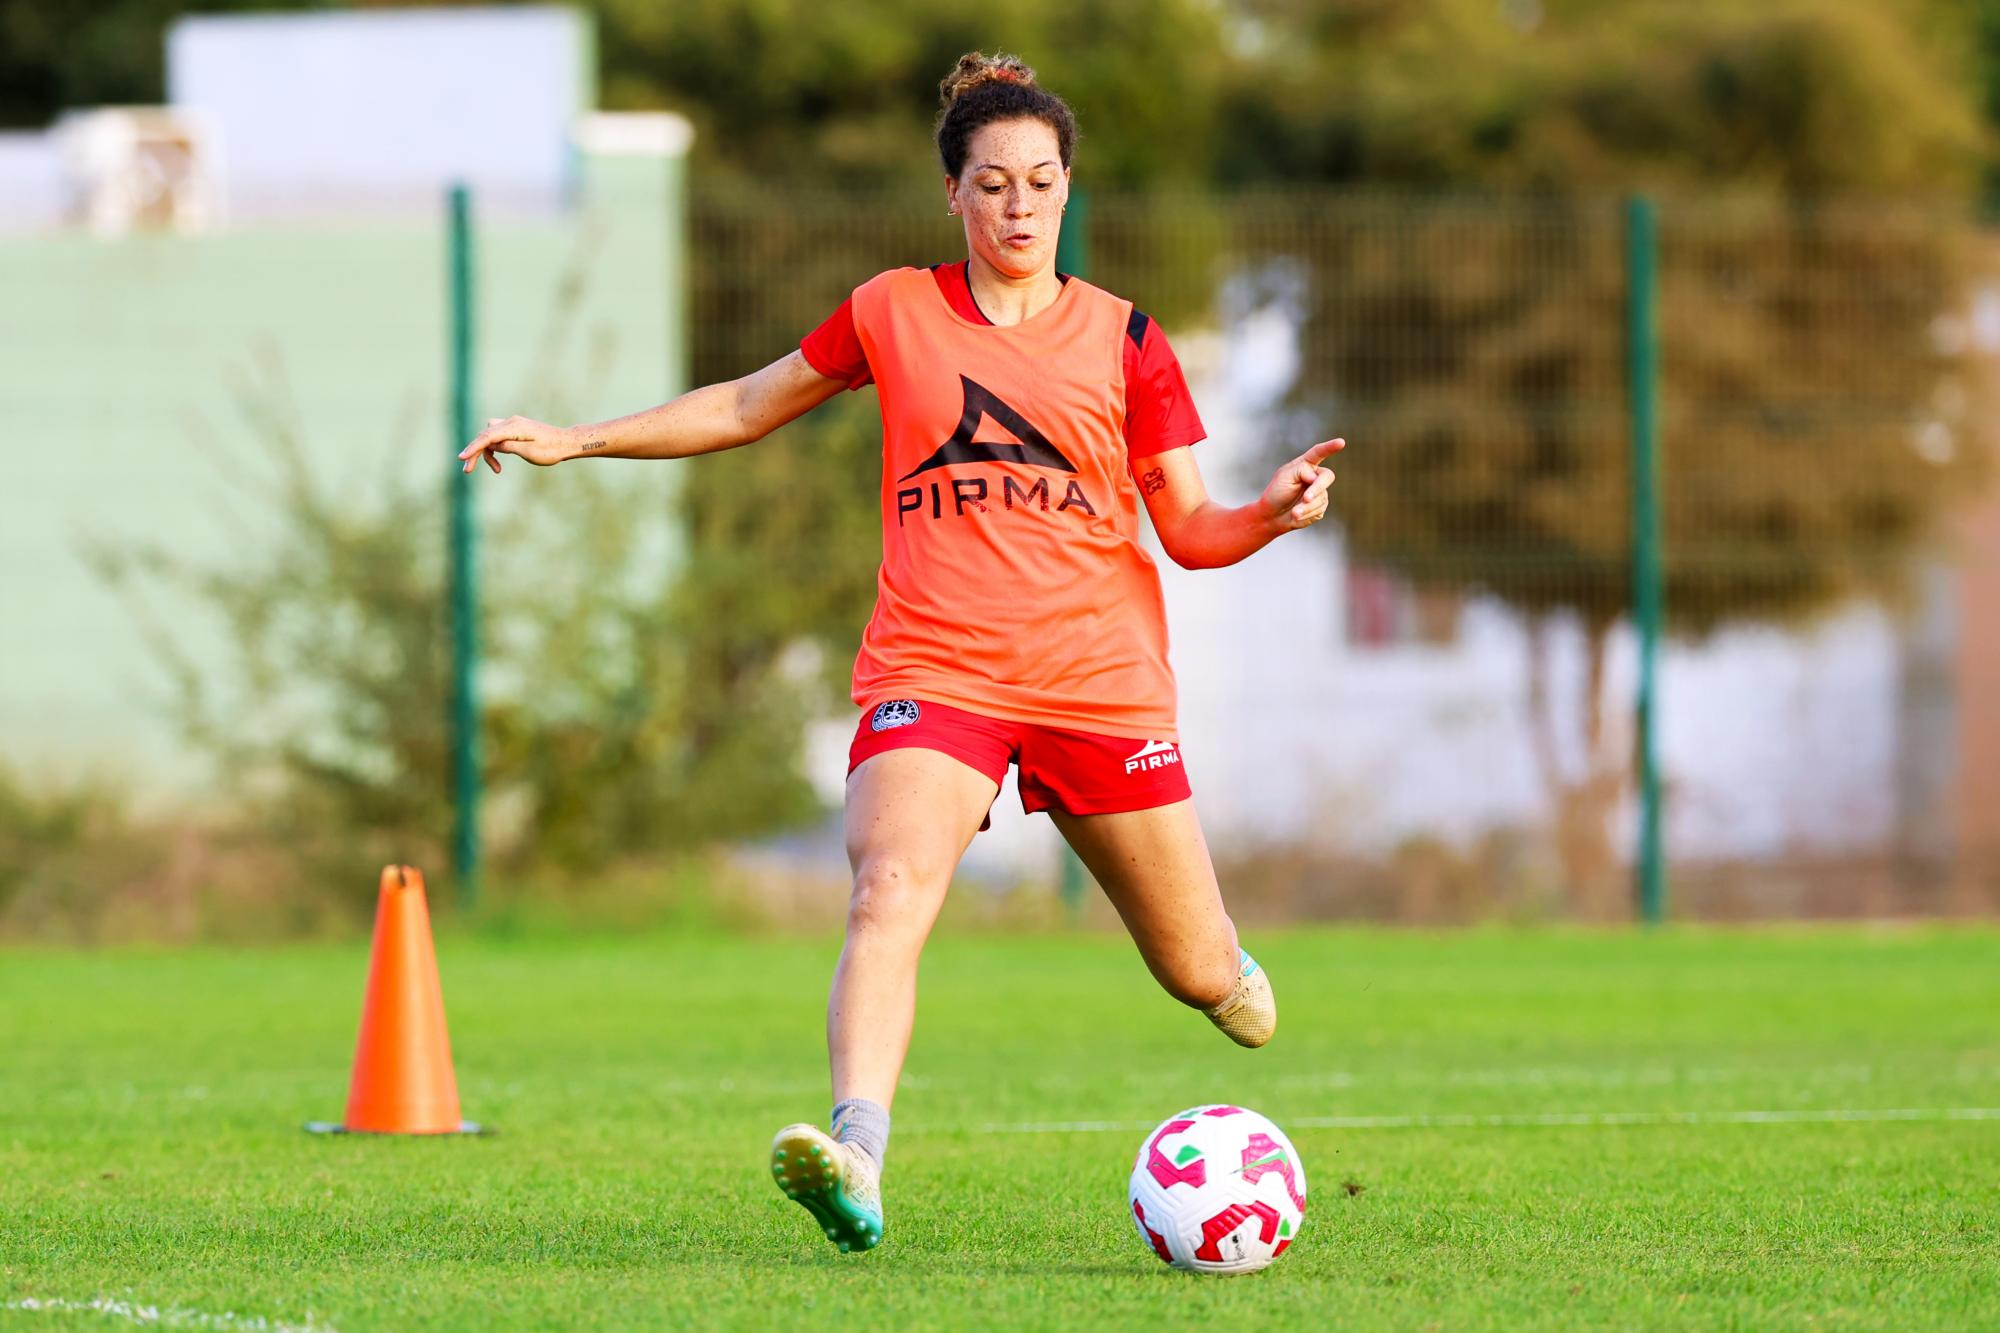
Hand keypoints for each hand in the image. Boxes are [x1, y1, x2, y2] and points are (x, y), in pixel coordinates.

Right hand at [458, 416, 574, 473]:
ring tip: (496, 470)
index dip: (473, 447)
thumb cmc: (551, 450)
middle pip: (485, 435)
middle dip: (475, 452)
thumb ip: (509, 447)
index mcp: (515, 428)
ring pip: (490, 435)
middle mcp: (511, 422)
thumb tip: (492, 445)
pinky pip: (498, 436)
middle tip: (467, 470)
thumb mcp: (530, 453)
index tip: (462, 458)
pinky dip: (495, 448)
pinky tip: (499, 463)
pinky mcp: (515, 429)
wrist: (566, 442)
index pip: (488, 436)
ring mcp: (513, 424)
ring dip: (486, 451)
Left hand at [1260, 438, 1342, 532]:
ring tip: (1294, 512)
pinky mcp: (1320, 507)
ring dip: (1306, 506)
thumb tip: (1316, 477)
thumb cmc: (1276, 492)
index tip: (1341, 442)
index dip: (1330, 447)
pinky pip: (1319, 510)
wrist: (1272, 515)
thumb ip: (1301, 471)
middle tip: (1306, 498)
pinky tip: (1296, 515)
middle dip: (1317, 488)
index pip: (1319, 453)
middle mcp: (1315, 476)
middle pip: (1326, 477)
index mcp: (1306, 464)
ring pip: (1321, 497)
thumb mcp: (1285, 476)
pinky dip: (1307, 513)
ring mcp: (1320, 492)